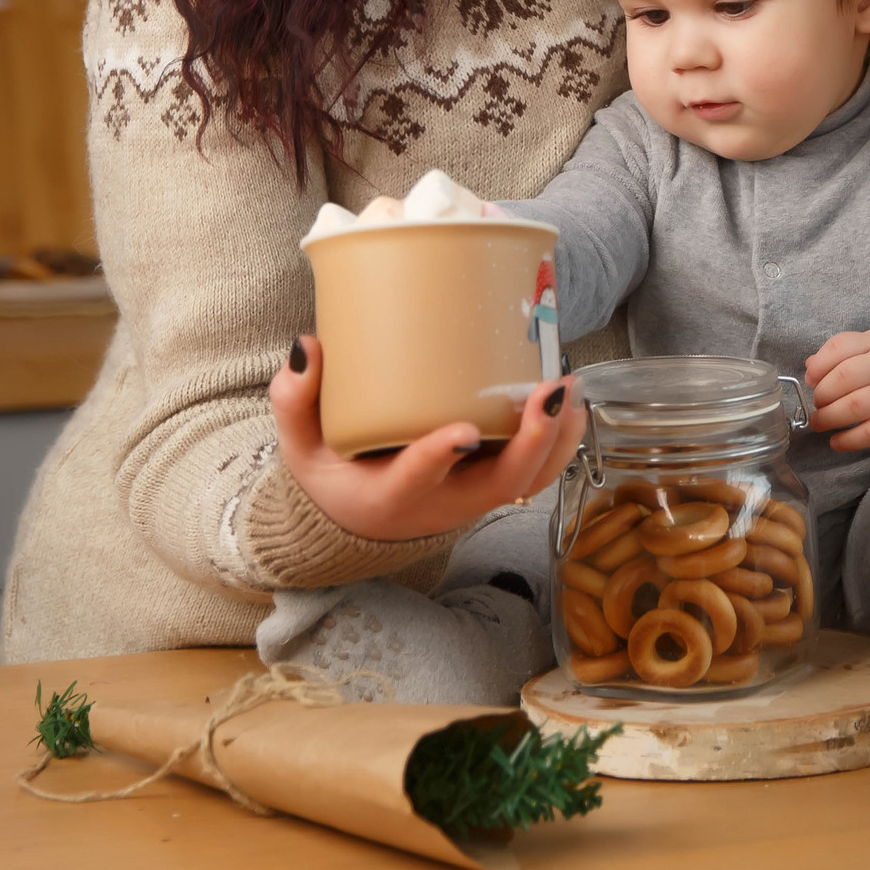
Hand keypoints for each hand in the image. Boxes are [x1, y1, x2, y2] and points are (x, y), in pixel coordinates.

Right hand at [269, 335, 583, 542]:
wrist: (359, 522)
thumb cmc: (334, 475)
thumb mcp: (302, 448)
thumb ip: (295, 402)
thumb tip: (308, 347)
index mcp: (388, 497)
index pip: (416, 481)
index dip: (440, 457)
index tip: (463, 430)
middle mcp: (442, 505)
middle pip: (499, 487)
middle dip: (532, 442)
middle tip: (551, 392)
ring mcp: (474, 499)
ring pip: (529, 482)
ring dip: (558, 439)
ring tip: (571, 388)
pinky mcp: (493, 485)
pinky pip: (536, 473)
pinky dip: (560, 441)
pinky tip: (573, 401)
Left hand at [805, 326, 869, 448]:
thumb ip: (839, 353)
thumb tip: (810, 368)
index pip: (842, 346)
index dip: (819, 365)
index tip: (810, 379)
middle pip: (846, 377)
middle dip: (822, 394)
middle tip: (817, 403)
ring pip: (857, 407)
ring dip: (830, 418)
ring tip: (819, 422)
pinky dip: (848, 440)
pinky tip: (835, 441)